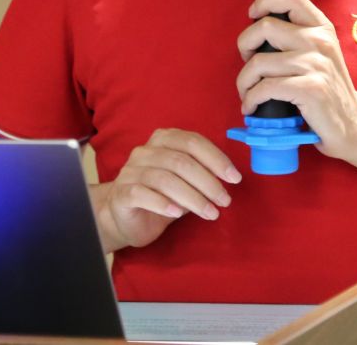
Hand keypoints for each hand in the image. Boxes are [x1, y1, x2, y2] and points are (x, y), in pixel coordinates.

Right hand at [92, 129, 240, 251]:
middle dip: (208, 182)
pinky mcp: (122, 193)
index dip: (216, 159)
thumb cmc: (161, 195)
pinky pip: (143, 194)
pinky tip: (178, 214)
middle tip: (224, 201)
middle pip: (181, 161)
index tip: (234, 178)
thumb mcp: (185, 182)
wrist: (125, 217)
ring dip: (193, 198)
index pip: (192, 142)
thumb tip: (229, 179)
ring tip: (210, 213)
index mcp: (163, 140)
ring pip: (165, 179)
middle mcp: (145, 151)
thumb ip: (202, 174)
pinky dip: (163, 203)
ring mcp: (131, 171)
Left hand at [235, 0, 356, 159]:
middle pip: (265, 27)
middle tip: (248, 63)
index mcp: (321, 28)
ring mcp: (316, 65)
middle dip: (245, 46)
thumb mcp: (320, 54)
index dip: (265, 1)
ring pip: (259, 62)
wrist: (353, 124)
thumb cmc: (328, 89)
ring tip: (247, 92)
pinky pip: (265, 88)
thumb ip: (297, 37)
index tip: (252, 15)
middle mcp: (320, 41)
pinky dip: (251, 99)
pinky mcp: (310, 89)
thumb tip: (257, 29)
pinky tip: (252, 106)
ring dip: (244, 81)